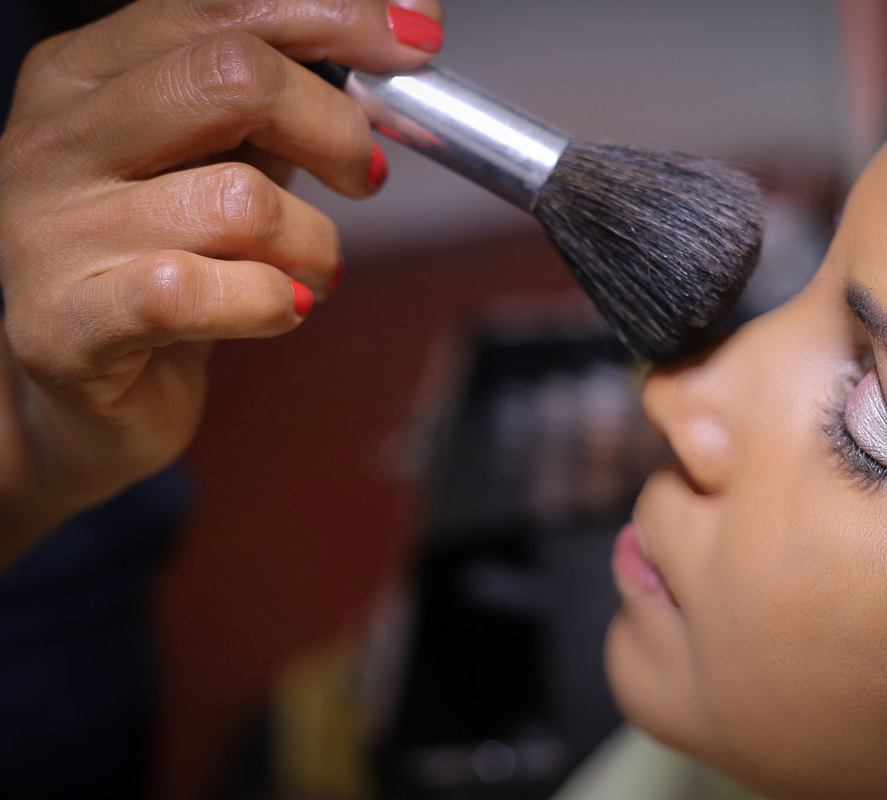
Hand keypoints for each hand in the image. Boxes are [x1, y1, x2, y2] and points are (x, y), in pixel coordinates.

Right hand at [0, 0, 443, 561]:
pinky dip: (272, 304)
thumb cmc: (161, 261)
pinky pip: (200, 294)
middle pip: (234, 79)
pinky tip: (279, 308)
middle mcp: (54, 139)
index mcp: (85, 74)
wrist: (80, 389)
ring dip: (314, 243)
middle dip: (335, 127)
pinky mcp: (63, 327)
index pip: (221, 6)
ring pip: (241, 201)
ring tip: (311, 268)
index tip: (414, 45)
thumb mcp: (222, 156)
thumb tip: (409, 23)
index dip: (335, 17)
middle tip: (364, 174)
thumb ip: (288, 93)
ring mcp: (46, 232)